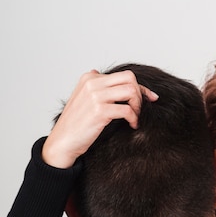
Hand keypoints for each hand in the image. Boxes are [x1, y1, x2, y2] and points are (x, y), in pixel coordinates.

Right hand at [42, 70, 157, 167]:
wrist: (63, 141)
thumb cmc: (76, 124)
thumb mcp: (83, 99)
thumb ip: (95, 86)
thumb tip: (105, 75)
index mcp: (89, 78)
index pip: (124, 75)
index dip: (141, 87)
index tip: (151, 98)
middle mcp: (92, 83)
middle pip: (130, 79)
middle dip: (140, 94)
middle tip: (140, 109)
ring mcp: (95, 96)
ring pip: (131, 91)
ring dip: (138, 106)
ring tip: (135, 118)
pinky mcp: (99, 111)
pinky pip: (127, 110)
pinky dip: (134, 118)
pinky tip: (132, 125)